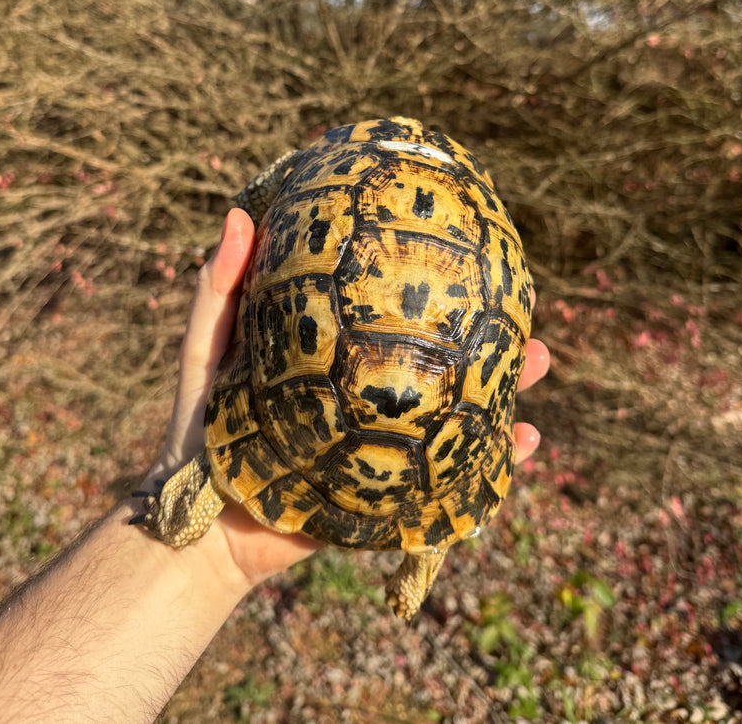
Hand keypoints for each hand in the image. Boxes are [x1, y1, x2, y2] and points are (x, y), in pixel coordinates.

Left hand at [145, 208, 548, 584]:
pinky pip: (456, 474)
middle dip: (486, 329)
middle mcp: (374, 389)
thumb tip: (239, 214)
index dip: (430, 280)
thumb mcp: (209, 348)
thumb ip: (220, 290)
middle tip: (522, 302)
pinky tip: (527, 441)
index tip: (465, 243)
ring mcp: (390, 437)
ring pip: (462, 405)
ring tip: (540, 359)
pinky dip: (497, 462)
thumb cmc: (201, 428)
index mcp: (340, 351)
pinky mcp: (396, 488)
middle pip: (442, 353)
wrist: (201, 528)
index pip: (394, 309)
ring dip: (508, 384)